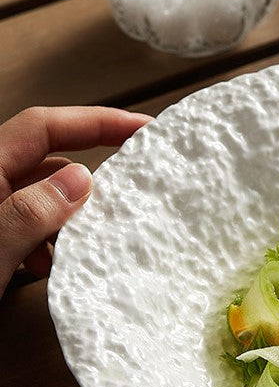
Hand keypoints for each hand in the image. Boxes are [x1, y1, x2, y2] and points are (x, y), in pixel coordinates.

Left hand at [0, 106, 150, 296]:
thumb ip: (30, 213)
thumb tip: (83, 178)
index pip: (45, 127)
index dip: (97, 121)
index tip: (145, 130)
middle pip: (46, 161)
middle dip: (88, 178)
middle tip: (132, 193)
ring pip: (39, 197)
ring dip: (69, 216)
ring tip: (88, 241)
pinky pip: (27, 225)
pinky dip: (47, 240)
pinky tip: (48, 265)